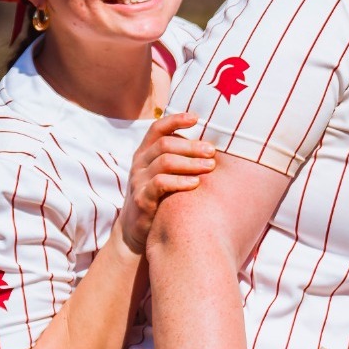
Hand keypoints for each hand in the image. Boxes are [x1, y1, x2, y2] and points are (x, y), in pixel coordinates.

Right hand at [118, 112, 217, 252]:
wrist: (136, 231)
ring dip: (190, 162)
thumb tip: (212, 145)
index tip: (196, 118)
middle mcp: (140, 163)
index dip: (175, 120)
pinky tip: (195, 183)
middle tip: (212, 151)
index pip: (157, 128)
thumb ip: (179, 158)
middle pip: (165, 144)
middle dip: (192, 146)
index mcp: (145, 152)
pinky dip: (180, 181)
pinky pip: (160, 183)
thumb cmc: (159, 197)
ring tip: (210, 167)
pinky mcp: (141, 199)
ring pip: (165, 162)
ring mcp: (138, 181)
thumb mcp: (163, 173)